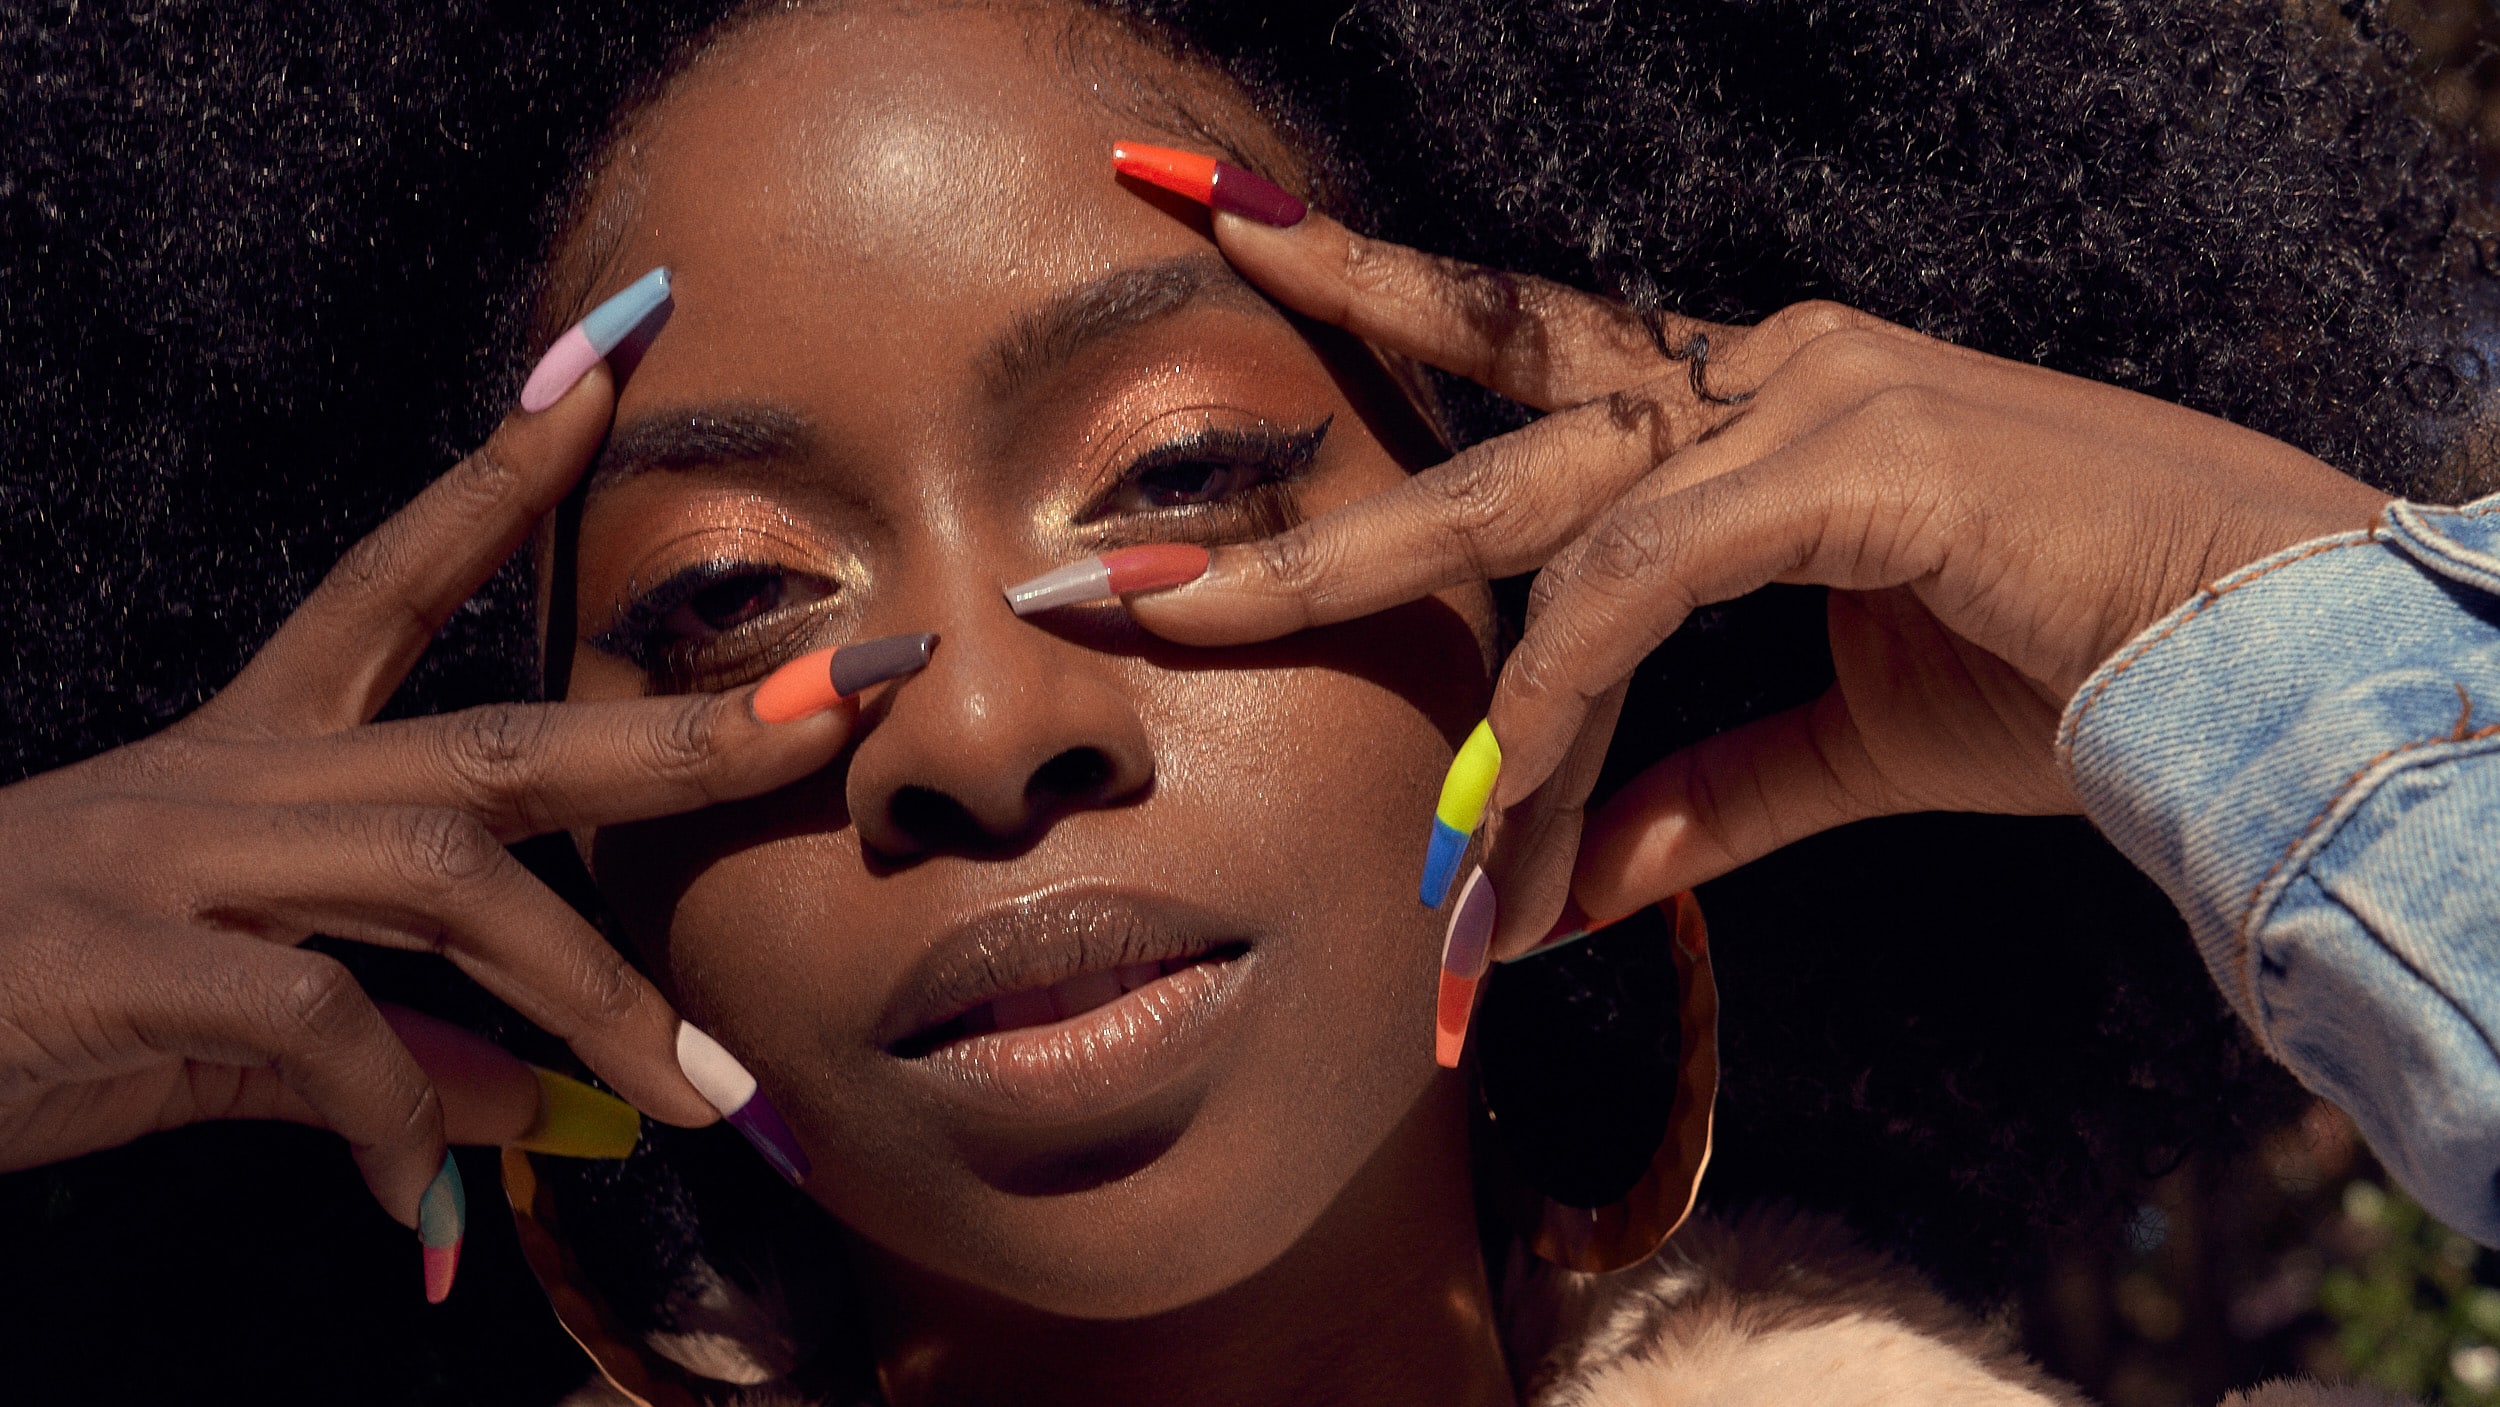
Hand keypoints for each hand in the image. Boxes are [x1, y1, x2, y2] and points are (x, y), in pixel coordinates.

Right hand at [0, 365, 855, 1233]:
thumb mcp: (229, 1023)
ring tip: (700, 1094)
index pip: (395, 580)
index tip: (600, 375)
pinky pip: (320, 1024)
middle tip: (842, 712)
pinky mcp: (128, 962)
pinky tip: (434, 1204)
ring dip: (591, 990)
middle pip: (497, 732)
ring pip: (447, 877)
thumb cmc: (34, 1007)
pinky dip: (405, 1114)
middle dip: (679, 727)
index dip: (499, 480)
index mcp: (251, 754)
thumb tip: (530, 1106)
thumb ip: (386, 1046)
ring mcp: (176, 858)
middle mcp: (230, 778)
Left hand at [1129, 208, 2391, 953]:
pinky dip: (1568, 704)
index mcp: (1758, 406)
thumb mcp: (1842, 742)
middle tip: (1120, 510)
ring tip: (1195, 634)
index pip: (1534, 367)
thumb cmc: (2072, 678)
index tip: (1233, 258)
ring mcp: (1807, 395)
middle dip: (1300, 414)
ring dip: (1371, 591)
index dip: (1381, 317)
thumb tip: (1556, 882)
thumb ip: (1686, 795)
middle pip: (1487, 385)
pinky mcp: (1857, 459)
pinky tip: (1518, 819)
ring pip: (1534, 490)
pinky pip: (1644, 583)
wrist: (2262, 669)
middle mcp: (1766, 367)